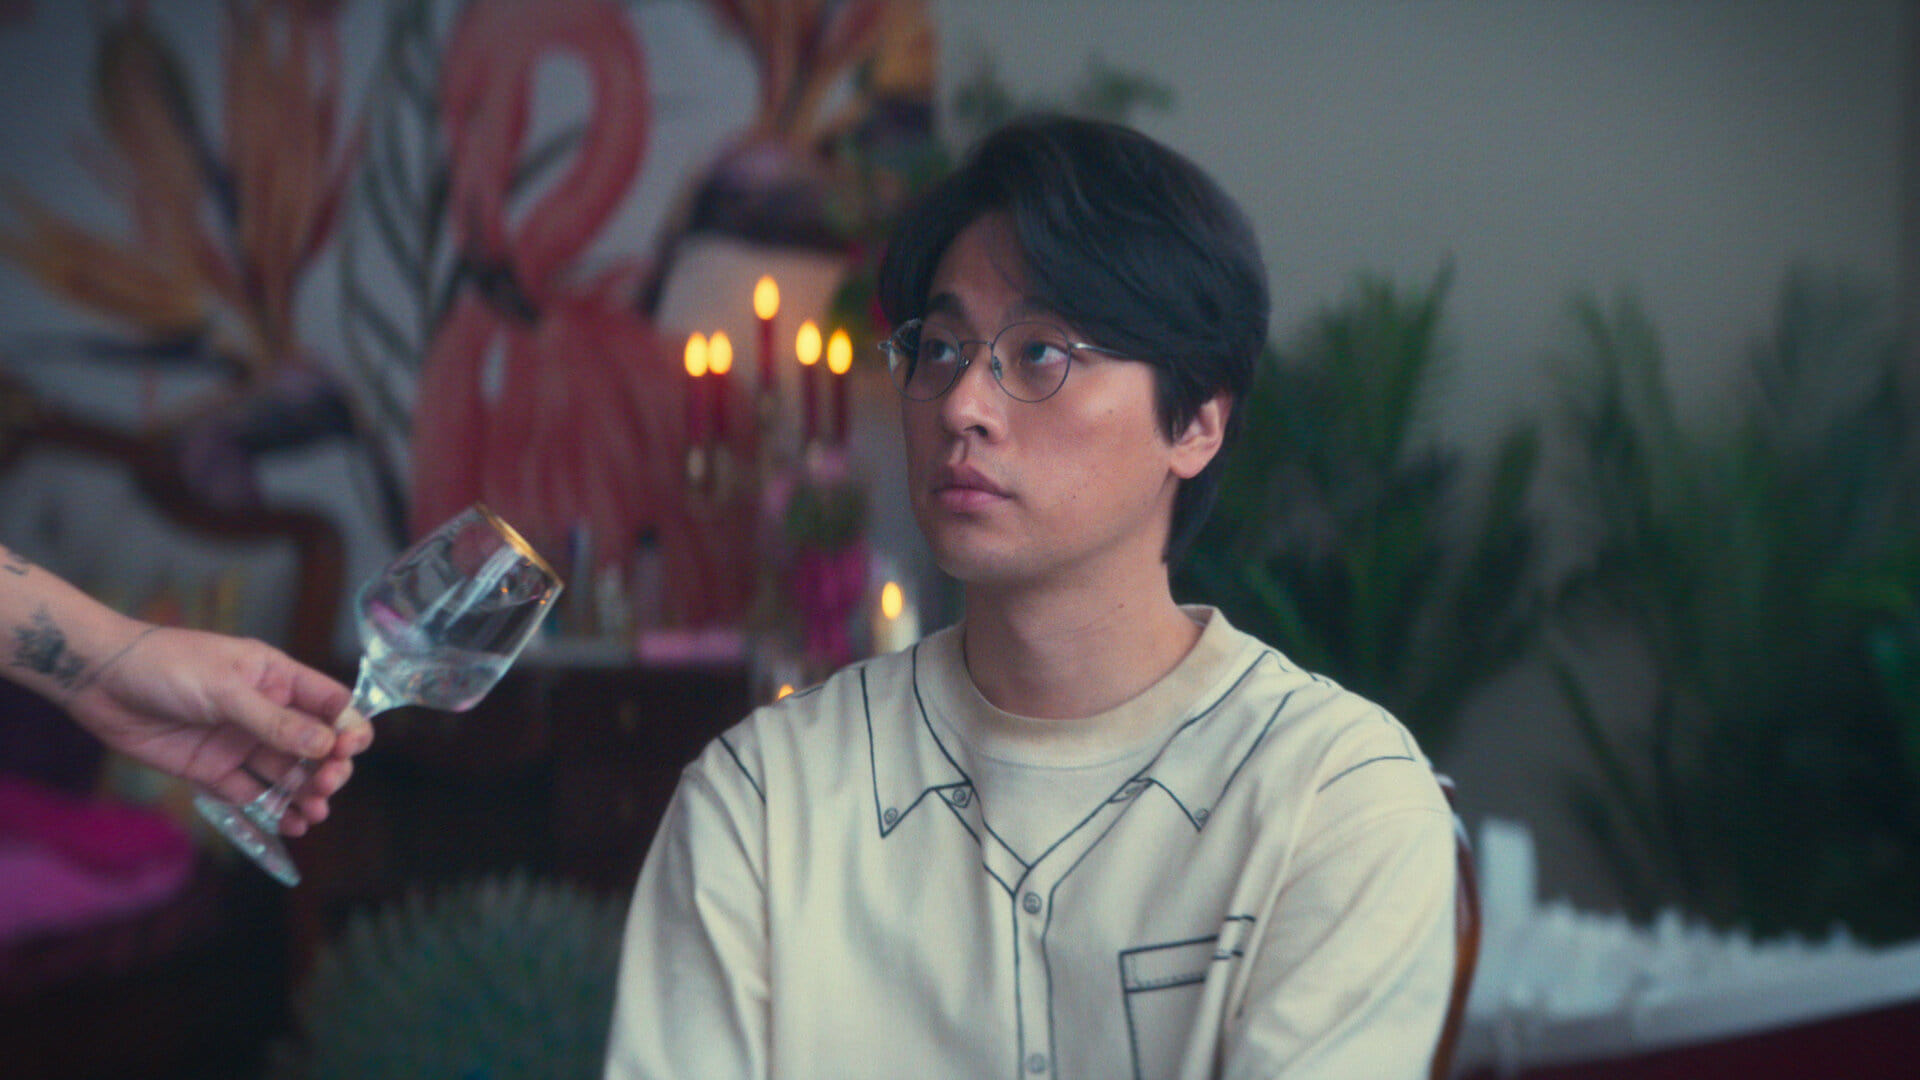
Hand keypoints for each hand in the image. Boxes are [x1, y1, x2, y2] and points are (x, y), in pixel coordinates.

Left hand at [64, 625, 372, 835]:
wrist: (99, 681)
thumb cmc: (167, 665)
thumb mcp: (225, 688)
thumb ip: (274, 721)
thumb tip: (325, 745)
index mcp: (277, 678)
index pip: (330, 704)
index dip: (348, 726)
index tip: (349, 749)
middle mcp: (266, 713)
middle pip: (315, 745)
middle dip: (328, 767)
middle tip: (326, 785)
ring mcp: (240, 743)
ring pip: (287, 774)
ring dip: (305, 794)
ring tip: (314, 814)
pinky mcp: (213, 770)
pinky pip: (251, 794)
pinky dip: (272, 811)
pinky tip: (289, 825)